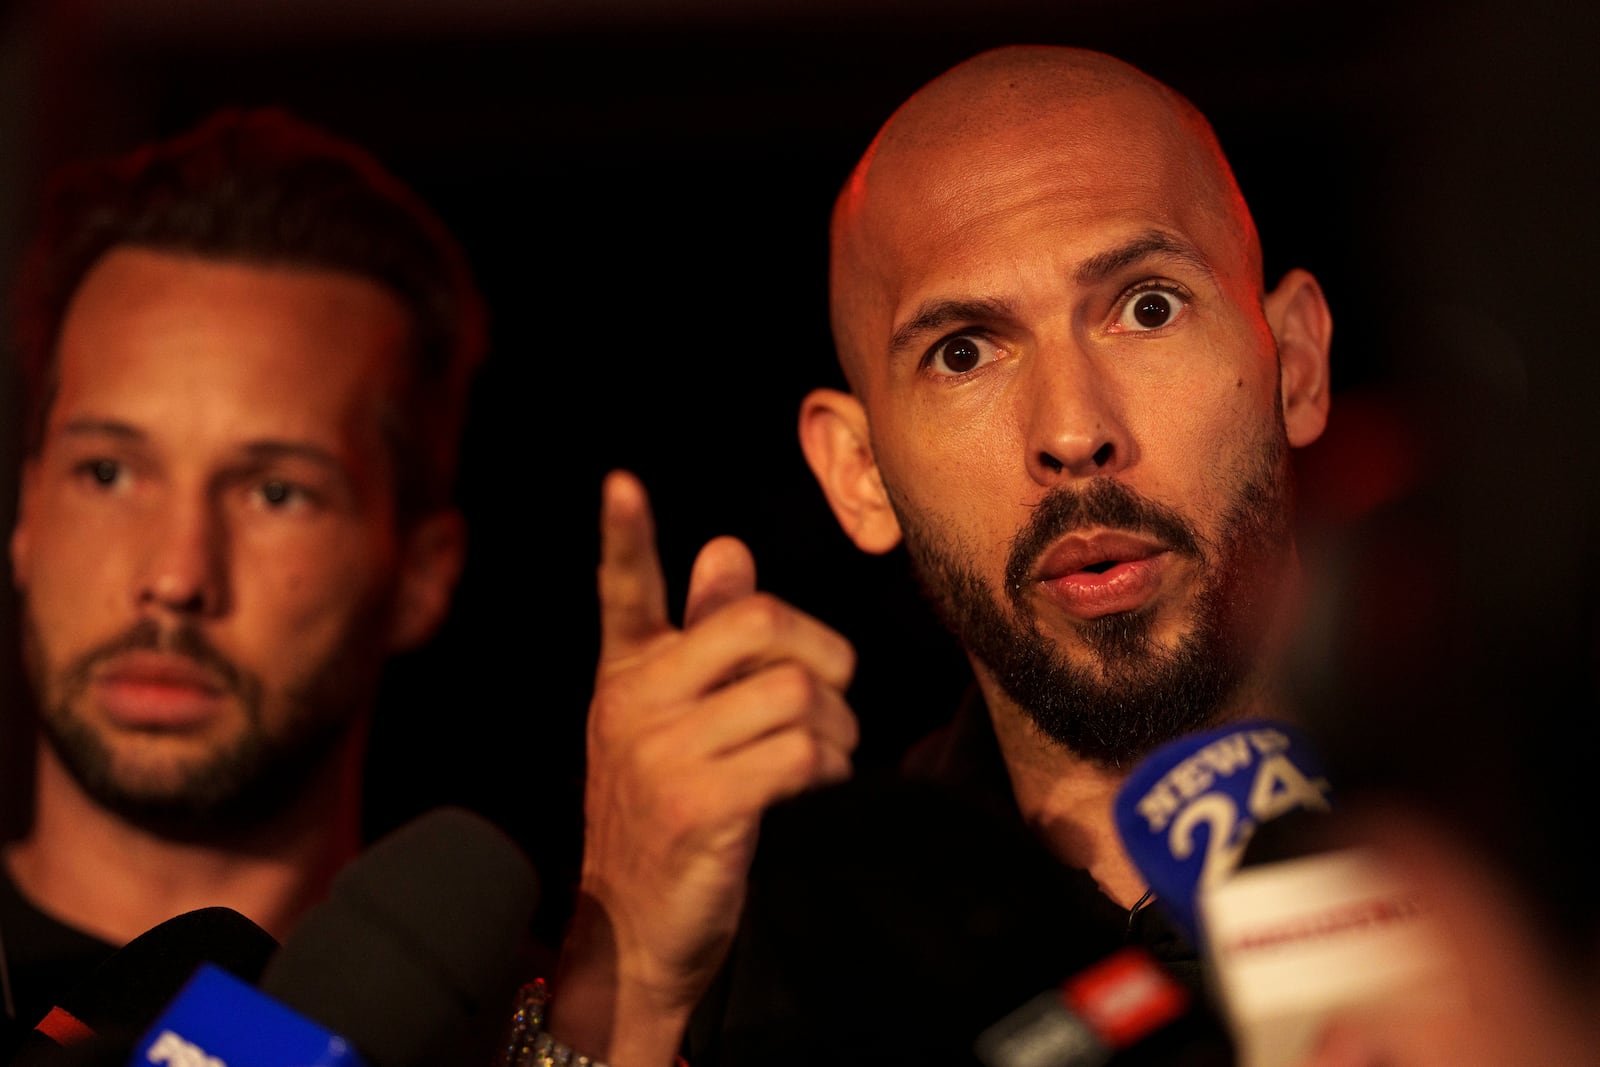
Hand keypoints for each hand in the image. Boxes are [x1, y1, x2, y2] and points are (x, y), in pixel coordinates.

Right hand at [549, 469, 857, 1064]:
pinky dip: (830, 770)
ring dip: (836, 728)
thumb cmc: (664, 818)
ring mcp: (660, 755)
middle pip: (758, 624)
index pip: (622, 592)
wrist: (631, 936)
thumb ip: (700, 636)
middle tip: (835, 688)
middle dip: (822, 650)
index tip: (621, 483)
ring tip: (823, 757)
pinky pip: (801, 754)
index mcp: (625, 676)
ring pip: (796, 693)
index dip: (623, 536)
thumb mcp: (670, 724)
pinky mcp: (698, 805)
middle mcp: (632, 704)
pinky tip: (816, 790)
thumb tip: (726, 548)